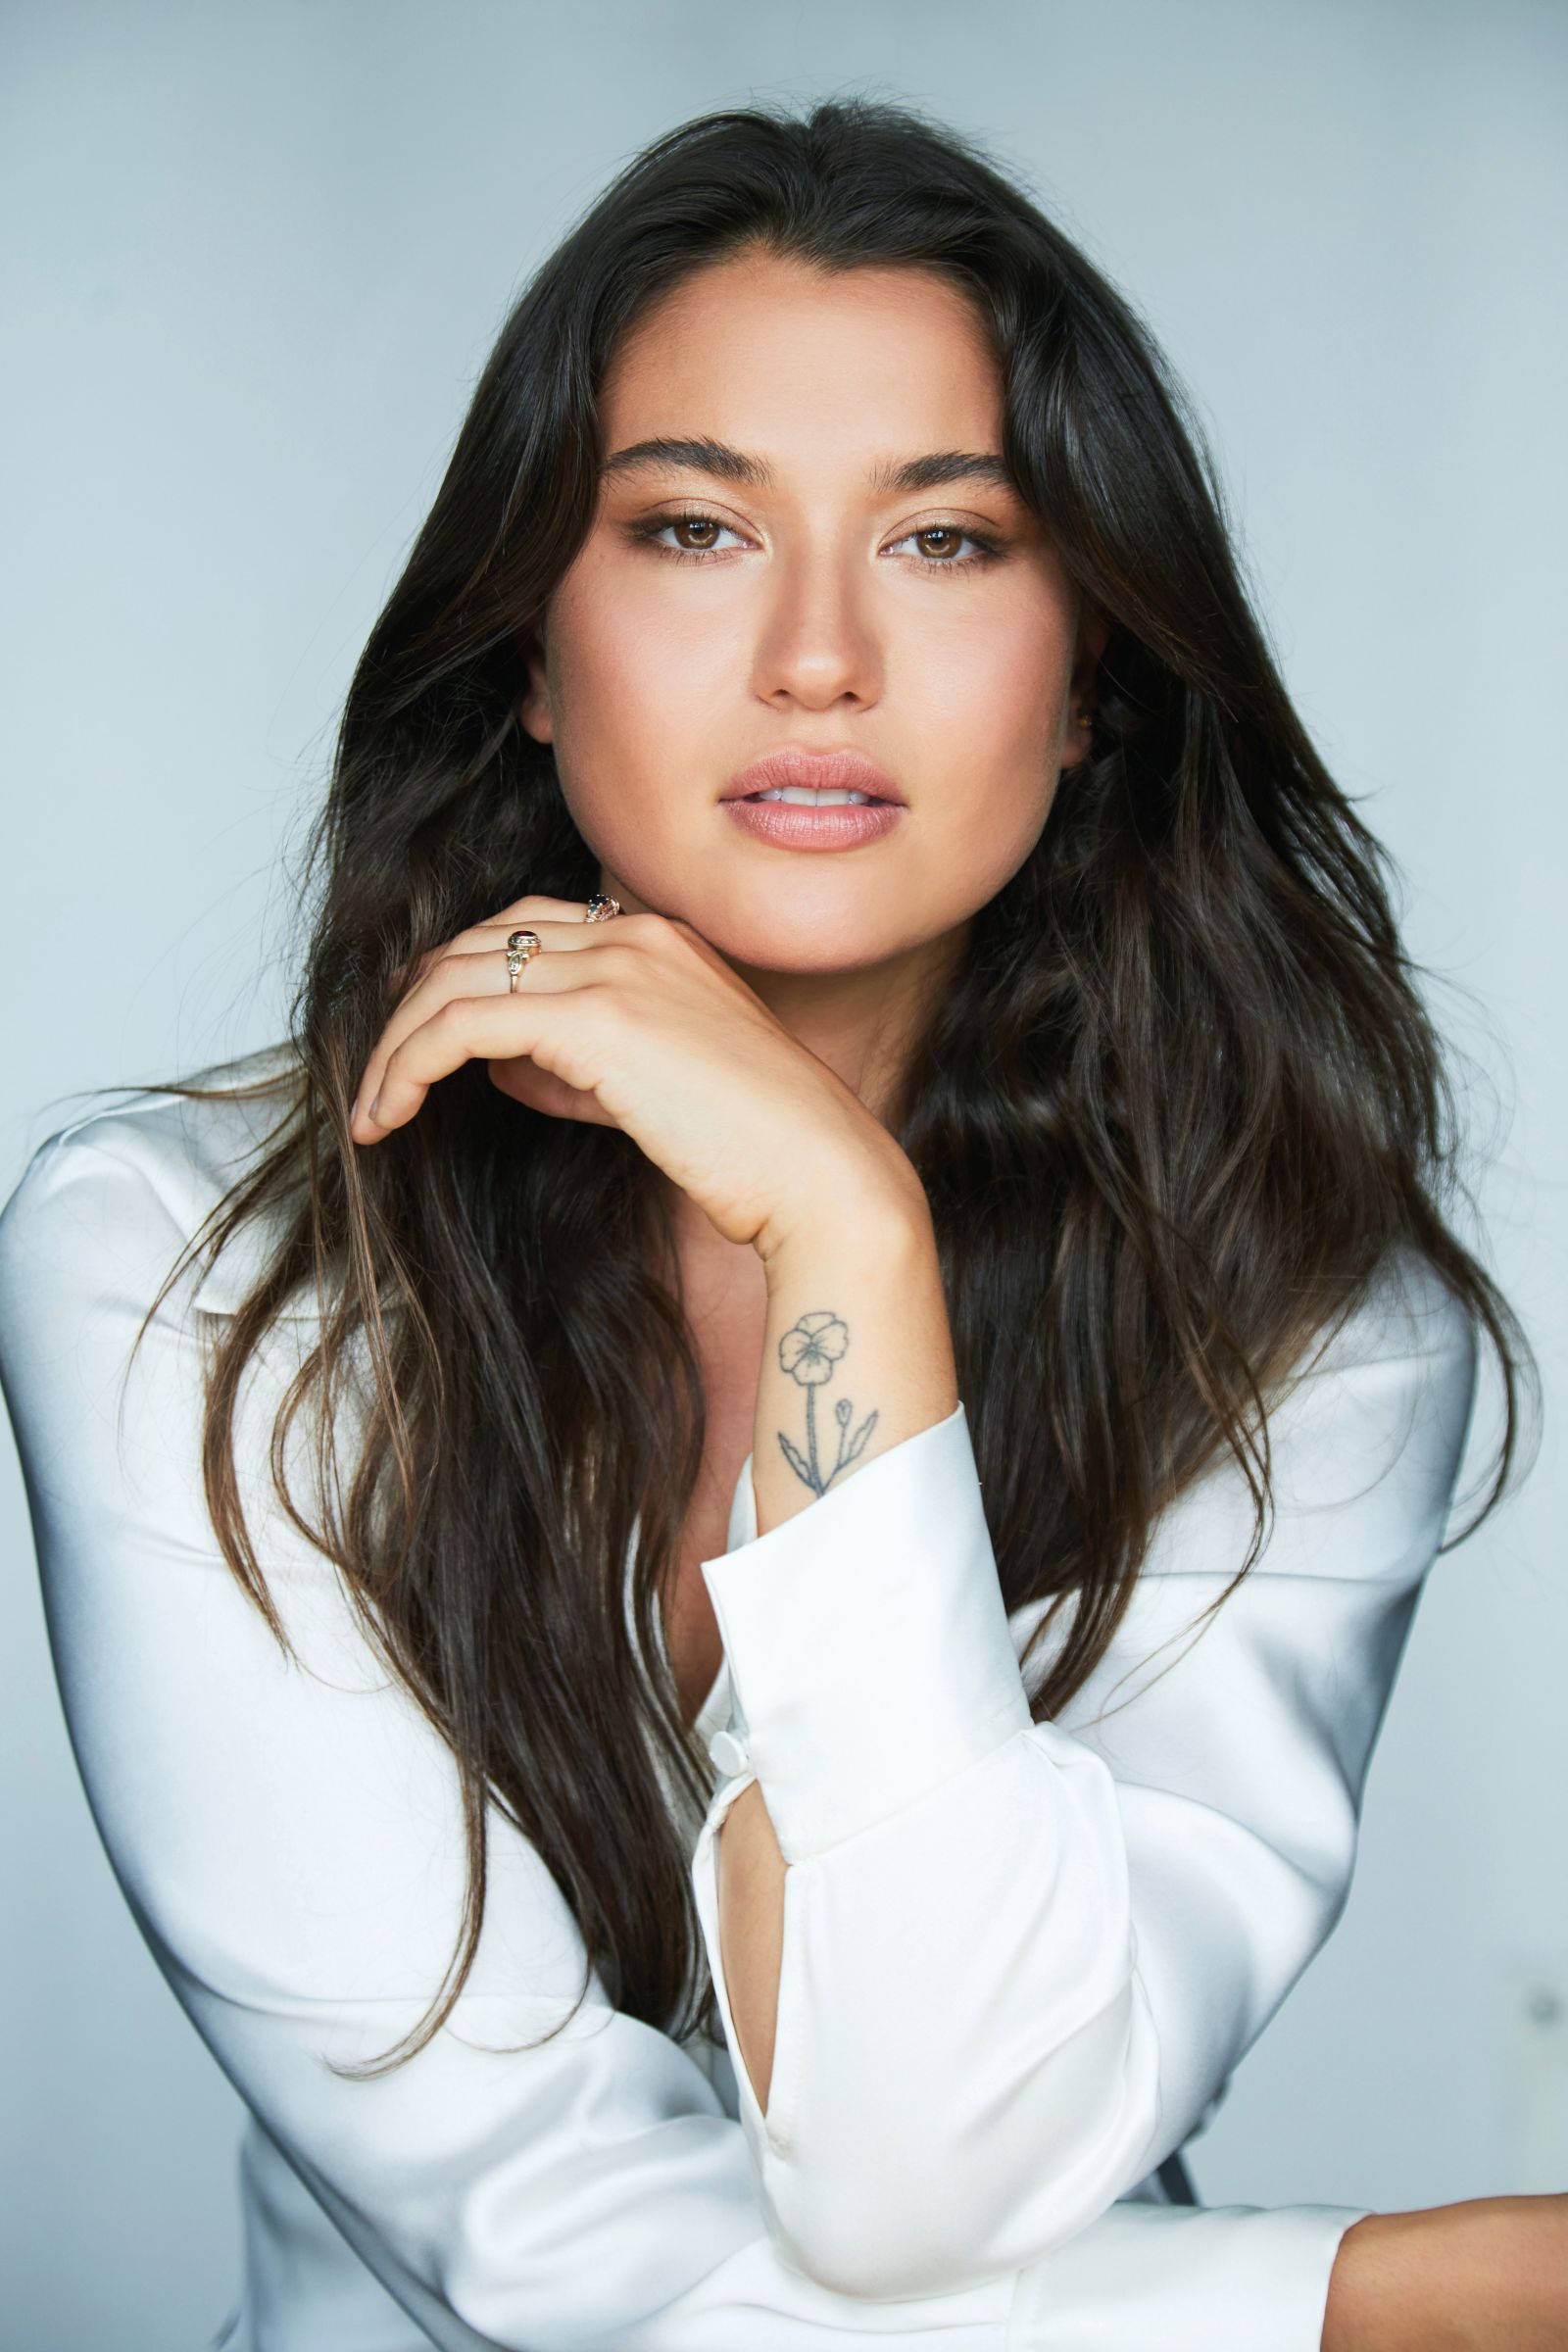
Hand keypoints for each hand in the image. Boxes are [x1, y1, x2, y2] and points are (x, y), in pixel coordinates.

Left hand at [348, 894, 921, 1259]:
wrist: (820, 1174)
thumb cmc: (754, 1150)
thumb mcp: (650, 1092)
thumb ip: (574, 1066)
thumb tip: (496, 1064)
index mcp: (659, 938)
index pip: (526, 929)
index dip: (455, 977)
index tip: (413, 1034)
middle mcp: (635, 934)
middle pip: (477, 943)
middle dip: (412, 1008)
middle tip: (377, 1074)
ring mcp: (617, 968)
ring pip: (454, 979)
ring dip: (396, 1044)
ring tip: (372, 1108)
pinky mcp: (595, 1019)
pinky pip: (461, 1025)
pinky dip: (407, 1066)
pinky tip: (389, 1115)